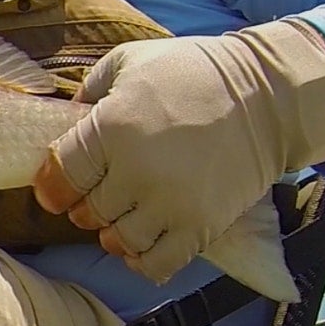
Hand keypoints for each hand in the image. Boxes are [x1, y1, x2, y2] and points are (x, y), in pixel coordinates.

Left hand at [32, 22, 324, 284]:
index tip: (61, 186)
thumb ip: (89, 90)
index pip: (59, 178)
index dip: (54, 186)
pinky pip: (157, 263)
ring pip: (118, 241)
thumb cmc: (194, 71)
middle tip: (105, 193)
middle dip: (88, 206)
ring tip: (128, 215)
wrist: (271, 94)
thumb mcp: (130, 62)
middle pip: (88, 212)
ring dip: (116, 233)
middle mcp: (136, 171)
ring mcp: (170, 203)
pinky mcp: (201, 225)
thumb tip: (66, 119)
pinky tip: (147, 241)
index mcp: (110, 129)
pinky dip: (144, 260)